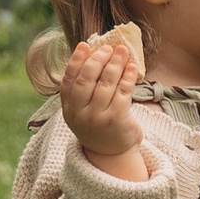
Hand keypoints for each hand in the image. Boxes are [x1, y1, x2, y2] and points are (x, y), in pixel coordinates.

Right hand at [60, 31, 144, 172]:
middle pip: (86, 80)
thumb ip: (83, 87)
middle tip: (108, 48)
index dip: (76, 61)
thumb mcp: (83, 109)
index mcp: (68, 108)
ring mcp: (97, 118)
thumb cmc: (97, 124)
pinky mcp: (116, 120)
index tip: (85, 45)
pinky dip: (128, 78)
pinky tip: (132, 68)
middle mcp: (79, 113)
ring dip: (115, 64)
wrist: (110, 153)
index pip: (69, 80)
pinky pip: (123, 93)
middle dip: (98, 60)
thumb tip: (93, 54)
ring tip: (122, 52)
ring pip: (106, 84)